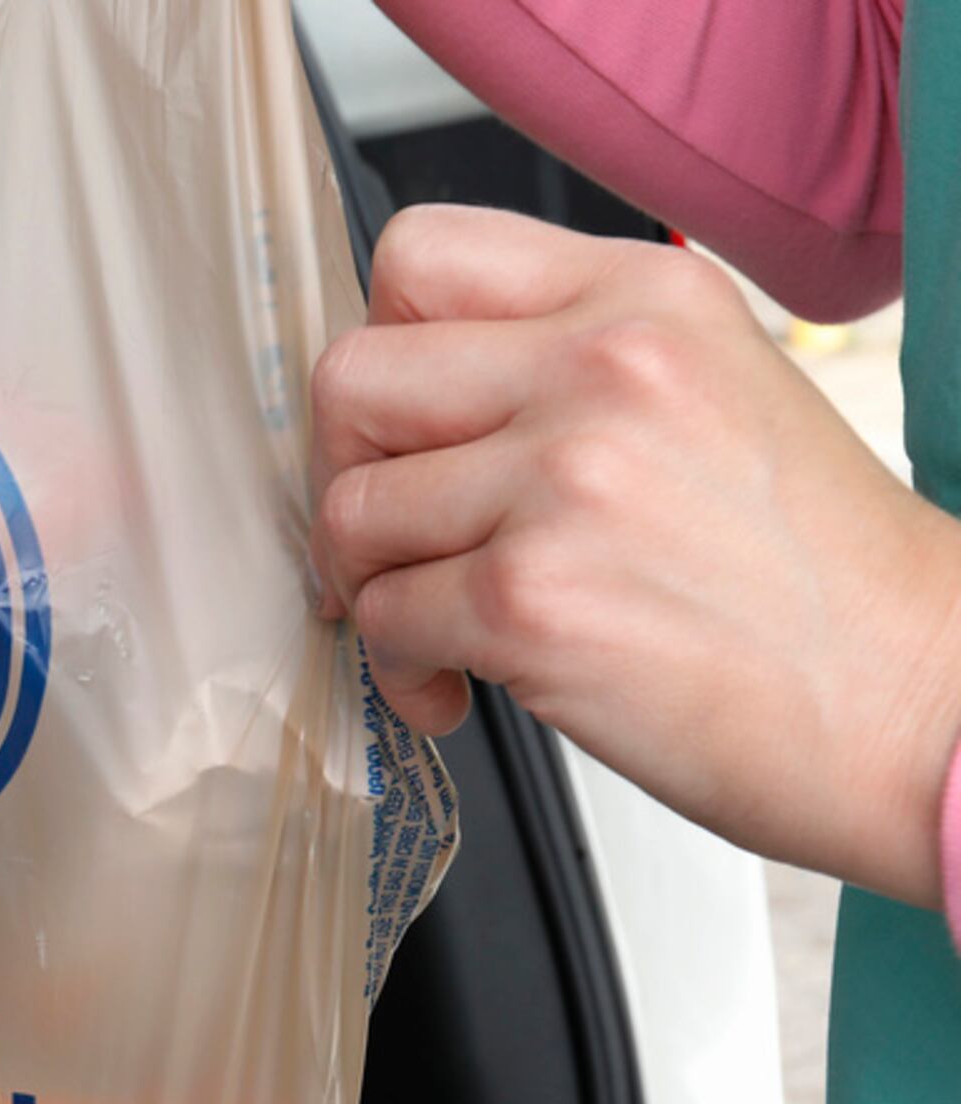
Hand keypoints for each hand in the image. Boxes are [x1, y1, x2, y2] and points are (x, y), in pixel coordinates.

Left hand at [310, 203, 960, 908]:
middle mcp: (601, 365)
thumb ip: (566, 363)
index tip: (400, 425)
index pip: (416, 255)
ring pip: (351, 510)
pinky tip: (463, 686)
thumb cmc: (815, 579)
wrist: (916, 704)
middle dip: (345, 474)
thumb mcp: (709, 392)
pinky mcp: (527, 599)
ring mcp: (561, 479)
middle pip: (352, 379)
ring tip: (441, 631)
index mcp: (643, 294)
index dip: (380, 347)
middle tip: (392, 539)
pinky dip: (400, 667)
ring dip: (371, 587)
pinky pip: (380, 617)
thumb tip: (410, 400)